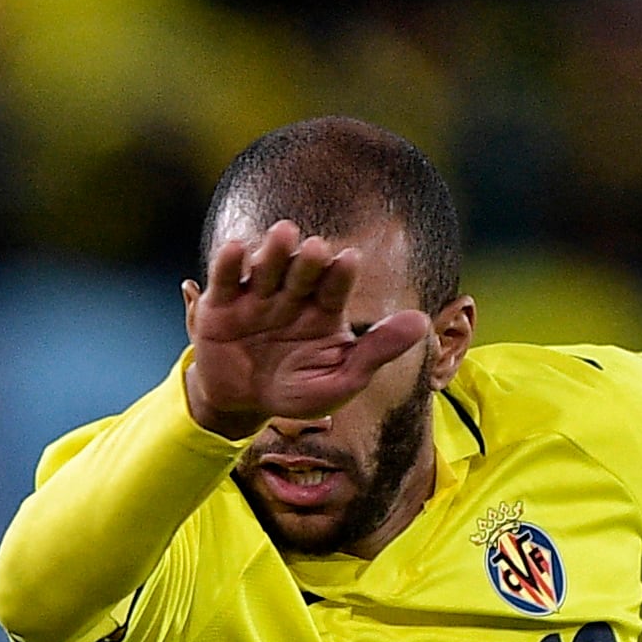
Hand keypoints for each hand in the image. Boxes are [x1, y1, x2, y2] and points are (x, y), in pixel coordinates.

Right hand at [182, 220, 431, 437]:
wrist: (241, 406)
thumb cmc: (296, 393)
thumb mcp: (340, 381)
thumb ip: (376, 351)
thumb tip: (421, 321)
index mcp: (323, 310)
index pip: (335, 287)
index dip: (341, 274)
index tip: (349, 259)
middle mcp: (291, 295)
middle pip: (301, 272)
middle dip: (308, 260)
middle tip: (315, 248)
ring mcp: (256, 297)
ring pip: (266, 268)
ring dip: (274, 251)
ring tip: (283, 234)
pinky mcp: (221, 304)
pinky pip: (225, 280)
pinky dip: (228, 263)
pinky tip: (236, 248)